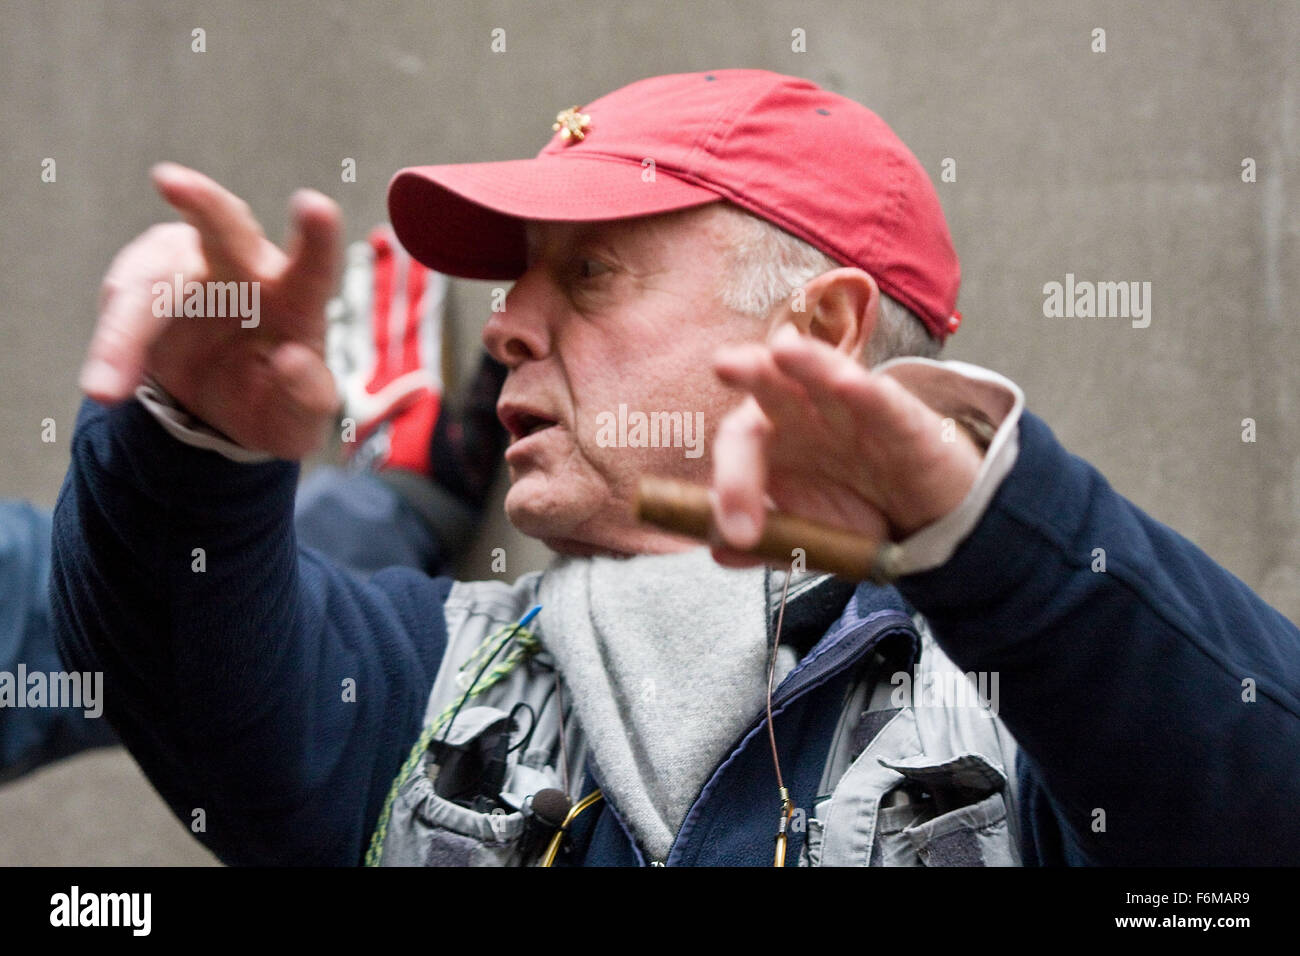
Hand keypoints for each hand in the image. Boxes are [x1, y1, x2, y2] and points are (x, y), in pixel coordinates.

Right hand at [80, 163, 342, 458]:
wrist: (217, 413)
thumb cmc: (272, 406)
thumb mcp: (296, 424)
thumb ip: (306, 398)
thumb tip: (293, 359)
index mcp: (297, 301)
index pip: (314, 267)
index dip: (317, 237)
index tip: (315, 204)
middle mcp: (247, 270)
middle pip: (225, 228)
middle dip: (202, 203)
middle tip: (172, 180)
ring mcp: (191, 267)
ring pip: (152, 281)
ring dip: (123, 334)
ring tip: (106, 390)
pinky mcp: (146, 279)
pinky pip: (121, 302)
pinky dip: (110, 343)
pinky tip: (108, 381)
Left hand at [709, 325, 982, 566]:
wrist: (925, 520)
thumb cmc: (854, 512)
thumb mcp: (805, 538)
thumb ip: (765, 542)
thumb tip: (718, 550)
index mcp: (772, 436)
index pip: (740, 441)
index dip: (732, 481)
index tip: (738, 533)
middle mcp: (806, 413)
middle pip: (772, 385)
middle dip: (749, 372)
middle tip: (725, 365)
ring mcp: (852, 411)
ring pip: (825, 376)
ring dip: (806, 360)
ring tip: (782, 349)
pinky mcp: (902, 420)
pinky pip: (881, 402)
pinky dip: (865, 392)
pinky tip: (847, 383)